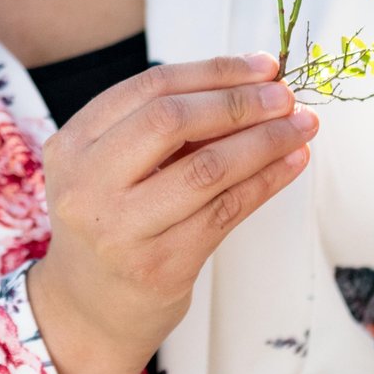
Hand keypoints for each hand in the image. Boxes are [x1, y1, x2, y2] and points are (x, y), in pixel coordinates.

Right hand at [26, 55, 317, 373]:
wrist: (86, 308)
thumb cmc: (107, 222)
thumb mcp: (105, 167)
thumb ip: (154, 129)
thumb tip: (246, 84)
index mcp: (70, 143)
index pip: (146, 88)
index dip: (210, 71)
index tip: (259, 65)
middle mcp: (87, 183)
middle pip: (170, 121)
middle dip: (237, 102)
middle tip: (285, 95)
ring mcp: (121, 228)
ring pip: (206, 168)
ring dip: (264, 141)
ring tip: (303, 125)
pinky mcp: (159, 267)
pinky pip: (225, 212)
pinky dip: (266, 181)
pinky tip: (292, 162)